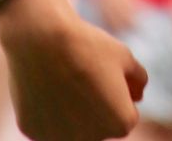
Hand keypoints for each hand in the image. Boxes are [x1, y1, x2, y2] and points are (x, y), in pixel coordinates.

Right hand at [0, 0, 146, 140]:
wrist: (42, 39)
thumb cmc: (88, 46)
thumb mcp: (124, 56)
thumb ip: (138, 80)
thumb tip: (137, 97)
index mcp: (121, 123)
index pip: (125, 112)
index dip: (115, 88)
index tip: (101, 70)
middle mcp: (93, 139)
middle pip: (98, 122)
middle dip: (93, 104)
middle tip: (80, 74)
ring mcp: (61, 139)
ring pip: (71, 126)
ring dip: (70, 110)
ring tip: (60, 79)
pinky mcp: (34, 133)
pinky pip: (46, 122)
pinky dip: (45, 108)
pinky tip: (43, 86)